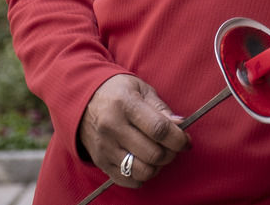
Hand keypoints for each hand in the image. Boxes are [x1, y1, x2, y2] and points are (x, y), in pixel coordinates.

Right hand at [78, 74, 189, 188]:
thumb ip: (161, 108)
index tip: (186, 141)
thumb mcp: (141, 89)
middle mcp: (112, 127)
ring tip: (158, 154)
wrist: (84, 100)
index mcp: (125, 104)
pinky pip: (127, 180)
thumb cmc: (118, 92)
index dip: (178, 139)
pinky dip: (141, 176)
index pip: (158, 129)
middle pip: (153, 154)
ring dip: (157, 167)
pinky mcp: (100, 161)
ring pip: (142, 171)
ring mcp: (105, 147)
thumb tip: (181, 125)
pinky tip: (143, 162)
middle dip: (171, 154)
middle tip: (172, 147)